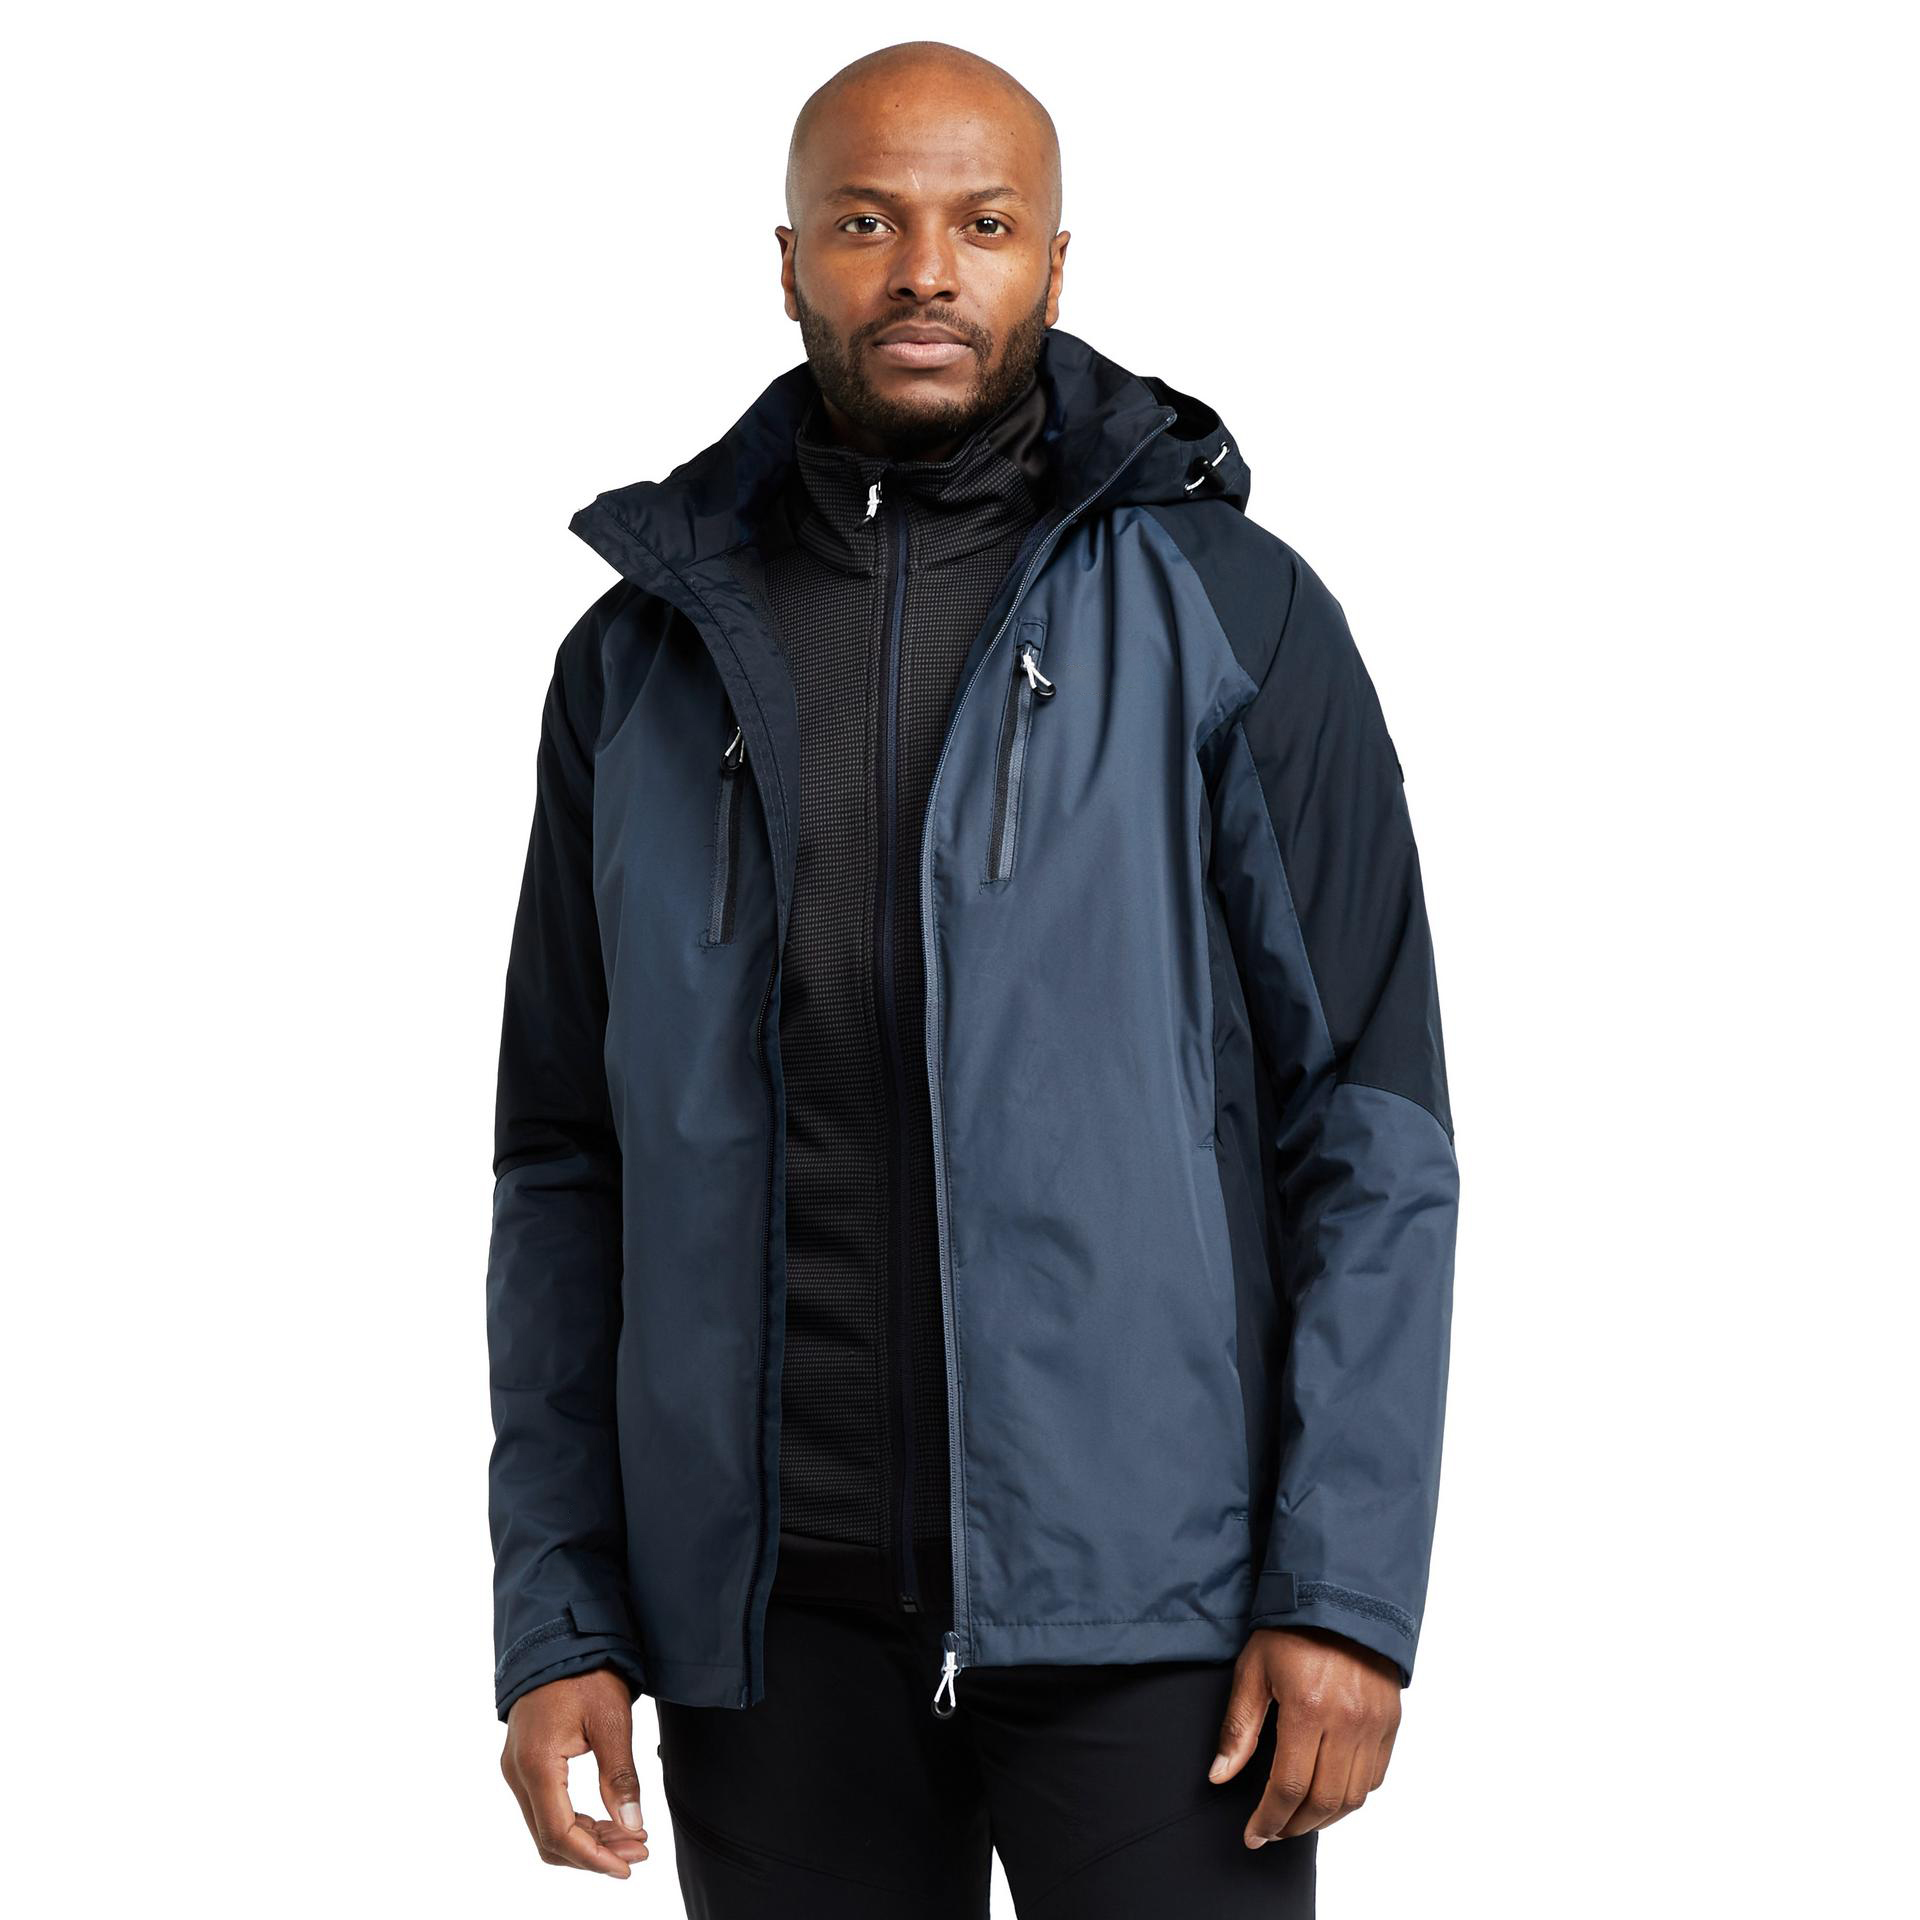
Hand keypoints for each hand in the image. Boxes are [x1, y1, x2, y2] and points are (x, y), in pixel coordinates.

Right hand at [500, 1669, 650, 1875]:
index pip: (558, 1832)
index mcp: (535, 1763)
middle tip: (639, 1851)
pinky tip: (608, 1821)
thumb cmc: (585, 1671)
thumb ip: (620, 1776)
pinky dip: (576, 1822)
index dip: (593, 1858)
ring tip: (631, 1839)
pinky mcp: (524, 1763)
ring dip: (588, 1840)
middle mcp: (517, 1772)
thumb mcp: (612, 1720)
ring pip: (547, 1826)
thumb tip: (632, 1826)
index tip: (628, 1866)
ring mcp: (516, 1768)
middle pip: (550, 1838)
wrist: (559, 1636)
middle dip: (595, 1853)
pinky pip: (546, 1807)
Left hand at [1208, 1626, 1400, 1846]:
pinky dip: (1352, 1796)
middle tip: (1271, 1831)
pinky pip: (1374, 1777)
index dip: (1268, 1819)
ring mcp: (1374, 1724)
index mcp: (1308, 1708)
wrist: (1342, 1597)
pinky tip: (1329, 1795)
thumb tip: (1220, 1775)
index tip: (1253, 1834)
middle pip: (1323, 1802)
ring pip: (1353, 1798)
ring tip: (1297, 1819)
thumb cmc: (1292, 1628)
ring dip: (1323, 1819)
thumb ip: (1238, 1727)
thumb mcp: (1254, 1669)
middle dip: (1293, 1826)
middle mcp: (1347, 1722)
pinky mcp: (1390, 1722)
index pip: (1289, 1787)